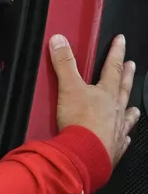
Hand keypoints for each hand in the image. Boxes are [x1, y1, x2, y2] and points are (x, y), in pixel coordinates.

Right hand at [49, 33, 139, 166]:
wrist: (84, 153)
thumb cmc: (79, 121)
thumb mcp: (68, 88)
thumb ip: (64, 64)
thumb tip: (59, 40)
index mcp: (106, 93)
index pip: (112, 67)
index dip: (116, 53)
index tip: (121, 41)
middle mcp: (116, 109)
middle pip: (123, 89)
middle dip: (127, 75)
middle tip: (133, 66)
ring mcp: (117, 129)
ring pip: (127, 116)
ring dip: (130, 110)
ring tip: (135, 107)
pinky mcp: (113, 147)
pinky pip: (121, 140)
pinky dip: (123, 137)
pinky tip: (125, 137)